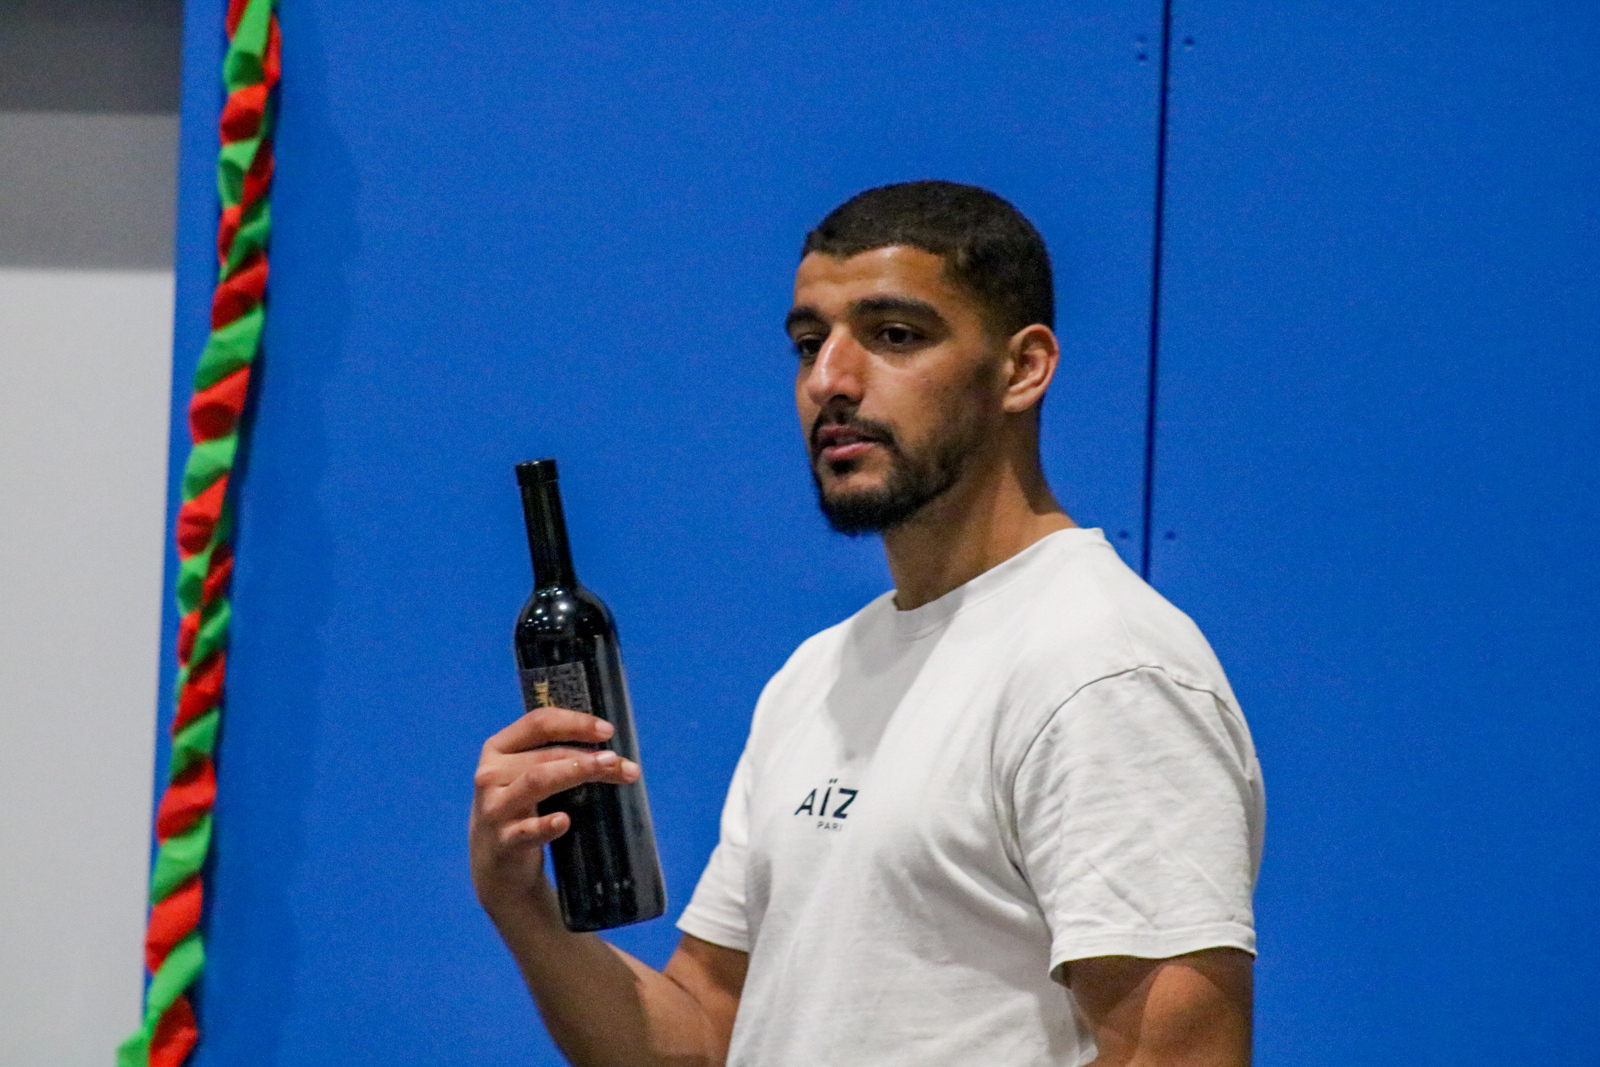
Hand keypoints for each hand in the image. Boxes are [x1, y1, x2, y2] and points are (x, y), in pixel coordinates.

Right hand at [470, 706, 641, 911]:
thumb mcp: (528, 777)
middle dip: (588, 757)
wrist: (495, 866)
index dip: (574, 723)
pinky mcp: (502, 841)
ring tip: (608, 770)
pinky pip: (526, 830)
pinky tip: (565, 821)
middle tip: (622, 764)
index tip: (607, 731)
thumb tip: (614, 754)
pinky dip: (546, 825)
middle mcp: (490, 773)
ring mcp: (493, 808)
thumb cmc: (522, 811)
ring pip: (538, 780)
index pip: (538, 723)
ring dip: (576, 772)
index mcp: (498, 748)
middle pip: (546, 755)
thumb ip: (558, 759)